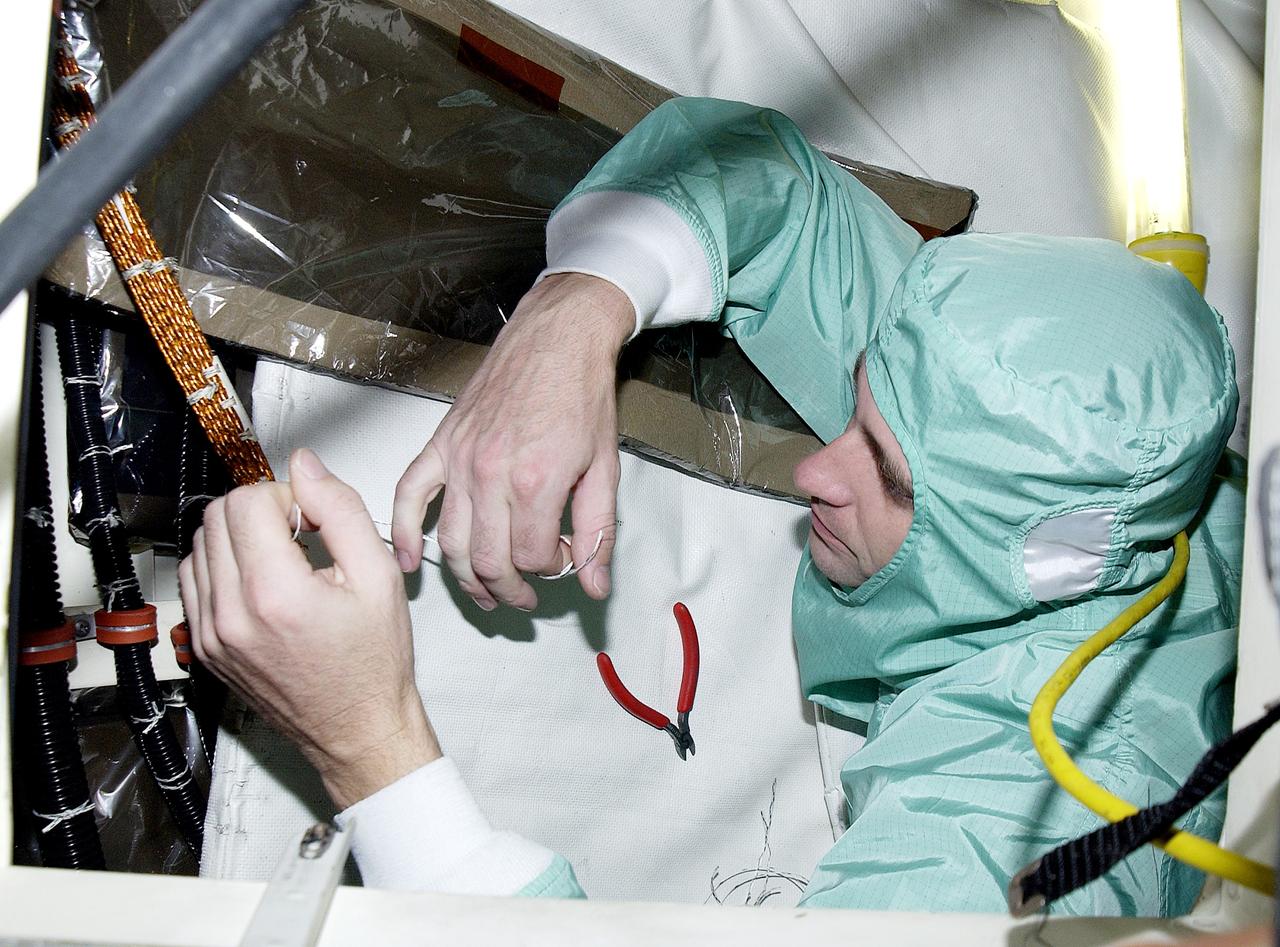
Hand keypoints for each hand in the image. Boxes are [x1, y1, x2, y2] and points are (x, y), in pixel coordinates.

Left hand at [180, 448, 440, 808]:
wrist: (357, 728)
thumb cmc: (373, 662)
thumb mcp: (379, 575)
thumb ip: (341, 509)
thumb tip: (306, 466)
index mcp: (275, 594)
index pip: (248, 501)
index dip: (285, 496)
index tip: (311, 521)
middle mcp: (232, 615)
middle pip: (218, 515)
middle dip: (260, 511)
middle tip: (299, 536)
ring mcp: (211, 634)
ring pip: (201, 544)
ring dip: (239, 537)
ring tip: (283, 562)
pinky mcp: (204, 647)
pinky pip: (195, 581)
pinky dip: (224, 567)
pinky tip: (263, 583)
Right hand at [391, 273, 633, 610]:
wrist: (558, 339)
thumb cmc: (581, 393)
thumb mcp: (605, 468)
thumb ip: (597, 532)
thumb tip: (595, 583)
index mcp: (536, 481)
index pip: (533, 557)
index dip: (553, 569)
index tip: (564, 558)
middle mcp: (491, 473)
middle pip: (488, 560)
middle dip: (509, 588)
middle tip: (525, 595)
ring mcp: (460, 459)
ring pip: (452, 542)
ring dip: (467, 578)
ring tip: (487, 593)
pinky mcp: (441, 444)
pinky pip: (409, 496)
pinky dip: (405, 534)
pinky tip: (408, 561)